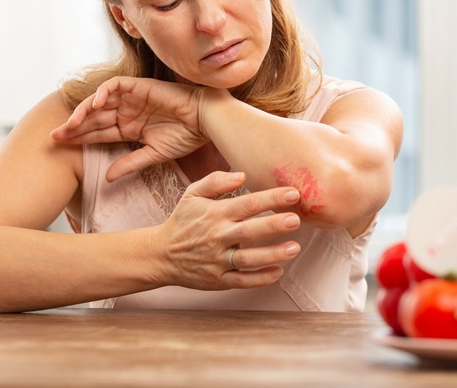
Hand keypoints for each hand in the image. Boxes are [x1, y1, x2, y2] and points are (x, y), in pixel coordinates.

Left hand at [51, 76, 206, 180]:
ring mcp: (131, 98)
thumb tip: (107, 179)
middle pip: (93, 118)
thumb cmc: (185, 136)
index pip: (98, 133)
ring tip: (71, 124)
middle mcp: (126, 112)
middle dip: (74, 126)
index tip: (60, 146)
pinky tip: (95, 105)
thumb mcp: (154, 154)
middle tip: (55, 136)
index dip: (79, 138)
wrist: (204, 119)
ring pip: (99, 101)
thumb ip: (130, 163)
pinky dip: (102, 93)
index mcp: (129, 128)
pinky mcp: (138, 86)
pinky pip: (114, 86)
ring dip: (83, 111)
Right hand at [151, 171, 302, 289]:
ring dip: (272, 254)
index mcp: (215, 214)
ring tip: (295, 248)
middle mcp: (217, 236)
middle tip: (296, 219)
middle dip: (273, 225)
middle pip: (249, 231)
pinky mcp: (217, 280)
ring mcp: (217, 260)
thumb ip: (216, 181)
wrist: (160, 254)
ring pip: (248, 259)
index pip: (247, 204)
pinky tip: (278, 272)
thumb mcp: (192, 194)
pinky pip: (241, 281)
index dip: (271, 198)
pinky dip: (260, 279)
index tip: (293, 194)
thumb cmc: (183, 221)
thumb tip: (242, 175)